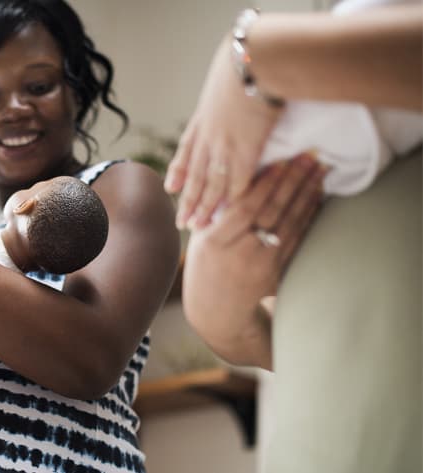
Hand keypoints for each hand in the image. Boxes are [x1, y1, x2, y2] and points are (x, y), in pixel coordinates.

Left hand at [165, 36, 283, 229]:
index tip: (169, 188)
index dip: (178, 172)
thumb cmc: (244, 66)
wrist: (253, 63)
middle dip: (187, 201)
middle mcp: (208, 139)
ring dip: (204, 207)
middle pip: (194, 176)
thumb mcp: (223, 84)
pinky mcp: (245, 152)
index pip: (185, 153)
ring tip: (198, 226)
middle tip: (181, 222)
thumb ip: (222, 101)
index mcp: (201, 122)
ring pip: (211, 185)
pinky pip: (236, 182)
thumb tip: (226, 99)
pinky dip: (231, 199)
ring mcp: (224, 147)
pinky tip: (227, 213)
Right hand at [182, 154, 323, 365]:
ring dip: (306, 194)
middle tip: (309, 156)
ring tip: (319, 170)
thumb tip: (237, 173)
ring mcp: (261, 265)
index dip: (264, 184)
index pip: (244, 208)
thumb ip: (216, 211)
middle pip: (271, 212)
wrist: (216, 309)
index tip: (280, 160)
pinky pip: (297, 239)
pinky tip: (317, 196)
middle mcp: (239, 253)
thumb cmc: (204, 264)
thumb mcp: (200, 237)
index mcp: (215, 242)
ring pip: (289, 223)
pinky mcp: (277, 272)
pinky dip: (308, 215)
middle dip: (292, 182)